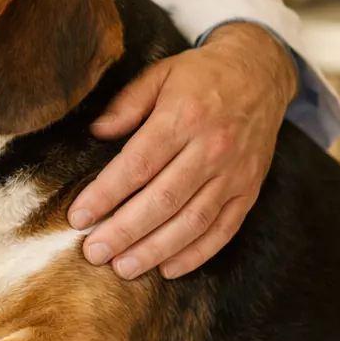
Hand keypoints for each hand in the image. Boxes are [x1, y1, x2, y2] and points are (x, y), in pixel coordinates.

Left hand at [67, 23, 297, 280]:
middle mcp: (211, 149)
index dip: (106, 194)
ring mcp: (234, 173)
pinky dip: (196, 254)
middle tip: (94, 252)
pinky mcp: (249, 190)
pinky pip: (224, 230)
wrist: (260, 72)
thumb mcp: (159, 74)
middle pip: (163, 200)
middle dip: (125, 231)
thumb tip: (96, 133)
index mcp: (183, 118)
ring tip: (123, 267)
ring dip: (156, 249)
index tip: (78, 216)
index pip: (138, 164)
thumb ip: (126, 104)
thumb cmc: (200, 75)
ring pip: (193, 221)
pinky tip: (167, 268)